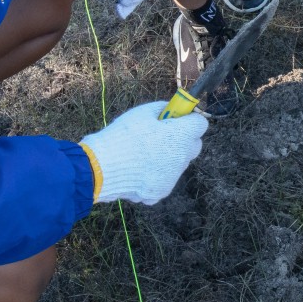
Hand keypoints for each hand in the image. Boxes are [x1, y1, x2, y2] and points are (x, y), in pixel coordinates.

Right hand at [79, 101, 208, 204]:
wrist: (101, 168)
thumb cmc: (123, 135)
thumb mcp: (143, 112)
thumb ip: (164, 109)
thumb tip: (172, 111)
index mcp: (181, 136)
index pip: (201, 124)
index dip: (188, 119)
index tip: (177, 119)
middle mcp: (182, 158)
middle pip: (194, 146)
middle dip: (183, 139)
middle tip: (163, 135)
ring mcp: (172, 177)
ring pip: (179, 164)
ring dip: (170, 157)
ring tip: (144, 154)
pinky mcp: (161, 192)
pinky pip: (165, 179)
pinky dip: (157, 174)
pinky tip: (139, 169)